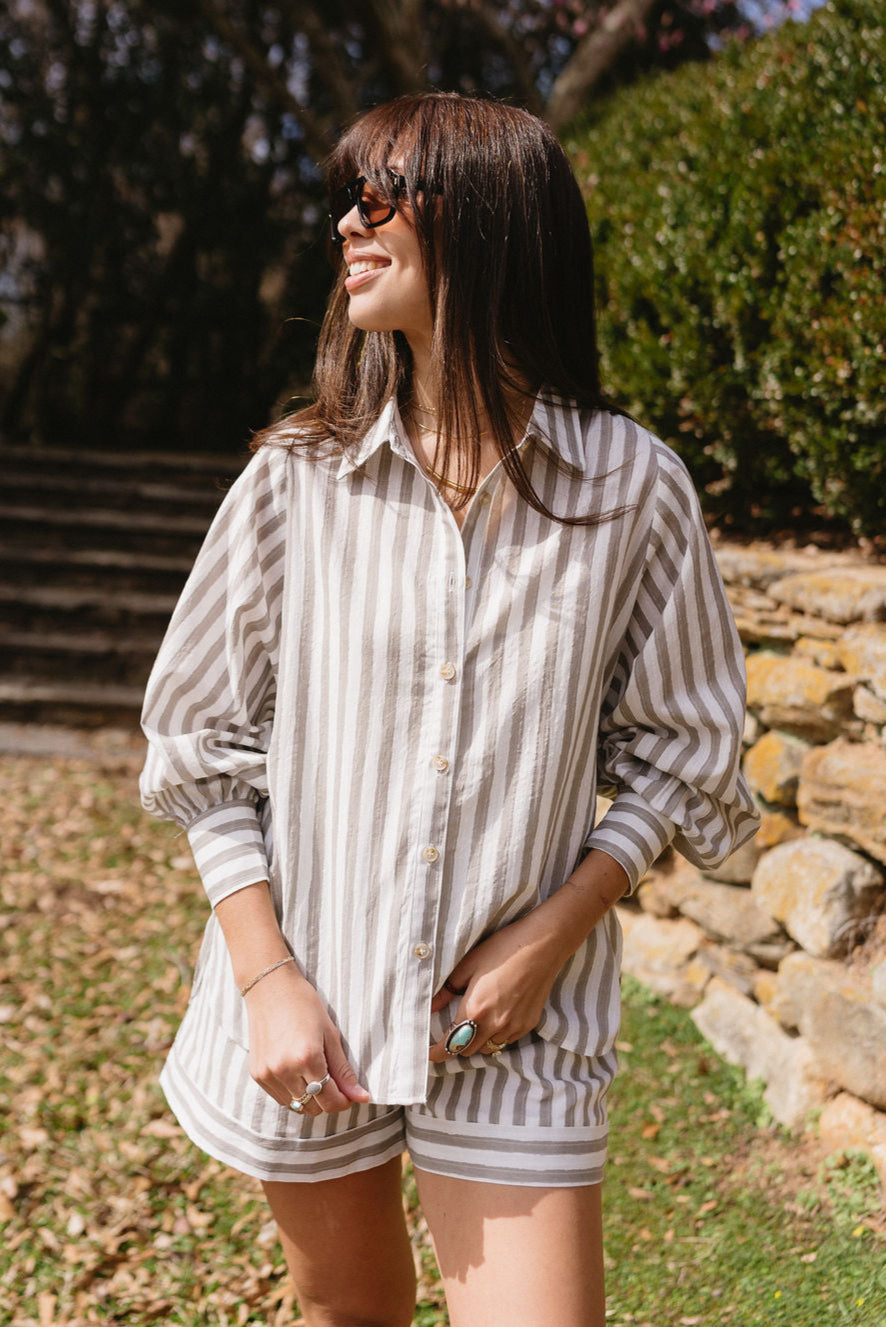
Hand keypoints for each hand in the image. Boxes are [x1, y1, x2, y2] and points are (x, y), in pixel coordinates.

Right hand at [244, 964, 370, 1114]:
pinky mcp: (257, 1074)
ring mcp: (268, 1074)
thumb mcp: (330, 1034)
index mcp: (307, 1058)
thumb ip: (344, 1070)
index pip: (330, 1100)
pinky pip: (279, 1097)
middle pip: (313, 1107)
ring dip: (309, 1098)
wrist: (270, 987)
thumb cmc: (304, 1005)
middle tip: (333, 1082)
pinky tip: (296, 1071)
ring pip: (295, 1105)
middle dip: (327, 1100)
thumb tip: (362, 1097)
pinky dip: (291, 1092)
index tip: (349, 1094)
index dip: (344, 1102)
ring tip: (313, 1073)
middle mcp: (284, 1070)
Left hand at [427, 911, 568, 1062]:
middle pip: (468, 1051)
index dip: (437, 1053)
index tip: (430, 1053)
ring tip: (475, 1025)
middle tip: (451, 1031)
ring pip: (488, 1048)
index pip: (450, 1045)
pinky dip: (497, 1036)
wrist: (541, 945)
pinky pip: (507, 1041)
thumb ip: (447, 989)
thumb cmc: (503, 949)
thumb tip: (430, 1006)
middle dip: (456, 1045)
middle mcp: (494, 1024)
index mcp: (475, 1009)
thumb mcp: (468, 964)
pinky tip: (496, 1018)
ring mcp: (513, 1026)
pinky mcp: (528, 1024)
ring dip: (478, 1042)